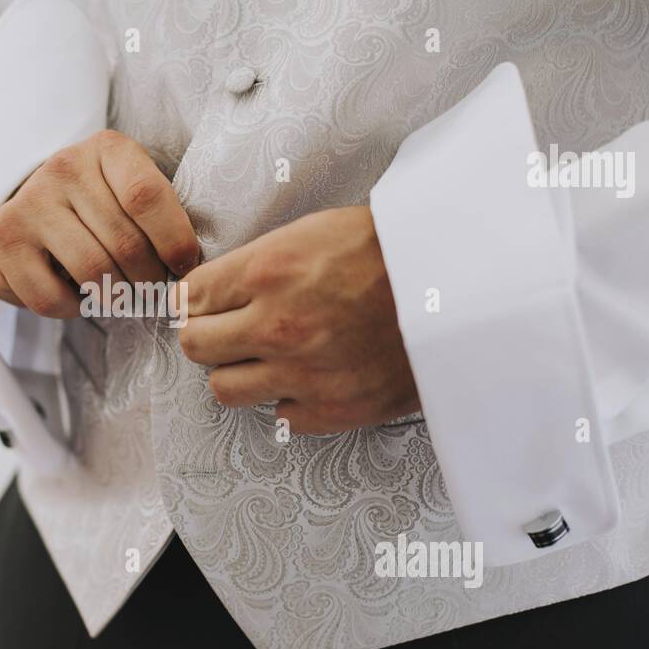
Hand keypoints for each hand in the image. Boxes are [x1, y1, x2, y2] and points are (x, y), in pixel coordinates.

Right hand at [0, 130, 199, 317]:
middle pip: (124, 243)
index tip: (184, 266)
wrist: (27, 205)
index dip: (174, 241)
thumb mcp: (130, 188)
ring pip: (92, 272)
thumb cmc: (97, 205)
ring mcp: (28, 204)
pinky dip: (74, 309)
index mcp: (107, 149)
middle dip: (149, 280)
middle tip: (152, 291)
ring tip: (120, 294)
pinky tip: (78, 294)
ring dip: (116, 297)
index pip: (146, 196)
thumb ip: (160, 213)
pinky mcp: (3, 242)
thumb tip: (193, 269)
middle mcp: (63, 168)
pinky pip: (52, 298)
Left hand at [178, 206, 419, 433]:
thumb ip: (258, 265)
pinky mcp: (332, 409)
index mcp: (269, 272)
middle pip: (195, 346)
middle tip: (226, 330)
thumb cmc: (390, 251)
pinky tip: (310, 377)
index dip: (194, 299)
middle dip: (205, 336)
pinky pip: (280, 416)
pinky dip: (289, 400)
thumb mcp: (313, 232)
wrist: (458, 287)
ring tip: (264, 357)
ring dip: (238, 372)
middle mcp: (278, 325)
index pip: (190, 297)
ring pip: (224, 389)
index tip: (202, 303)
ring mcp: (303, 373)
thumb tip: (210, 292)